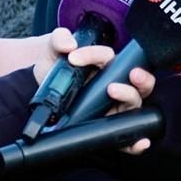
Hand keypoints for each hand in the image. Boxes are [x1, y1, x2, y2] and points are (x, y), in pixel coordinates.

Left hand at [32, 29, 157, 153]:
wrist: (40, 94)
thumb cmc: (54, 69)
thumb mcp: (52, 51)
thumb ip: (58, 39)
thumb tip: (69, 43)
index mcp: (106, 64)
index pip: (108, 57)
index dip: (92, 55)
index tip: (73, 57)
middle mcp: (116, 84)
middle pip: (139, 81)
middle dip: (141, 76)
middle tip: (132, 73)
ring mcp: (115, 107)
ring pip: (136, 104)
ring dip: (132, 97)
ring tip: (115, 91)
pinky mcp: (109, 127)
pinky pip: (128, 136)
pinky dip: (137, 140)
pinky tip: (140, 142)